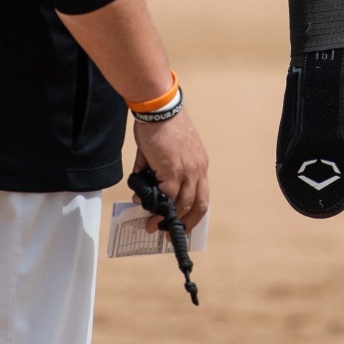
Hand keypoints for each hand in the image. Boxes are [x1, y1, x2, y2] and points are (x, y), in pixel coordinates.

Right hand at [132, 108, 209, 230]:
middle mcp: (198, 170)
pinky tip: (143, 207)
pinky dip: (155, 205)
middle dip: (186, 224)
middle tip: (171, 235)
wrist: (158, 109)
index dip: (193, 213)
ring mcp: (187, 171)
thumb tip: (141, 193)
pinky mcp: (173, 170)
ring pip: (182, 204)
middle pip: (199, 205)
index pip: (202, 195)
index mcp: (199, 165)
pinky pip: (166, 195)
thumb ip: (155, 173)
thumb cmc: (160, 126)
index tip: (182, 224)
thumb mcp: (165, 152)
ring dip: (165, 218)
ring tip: (151, 225)